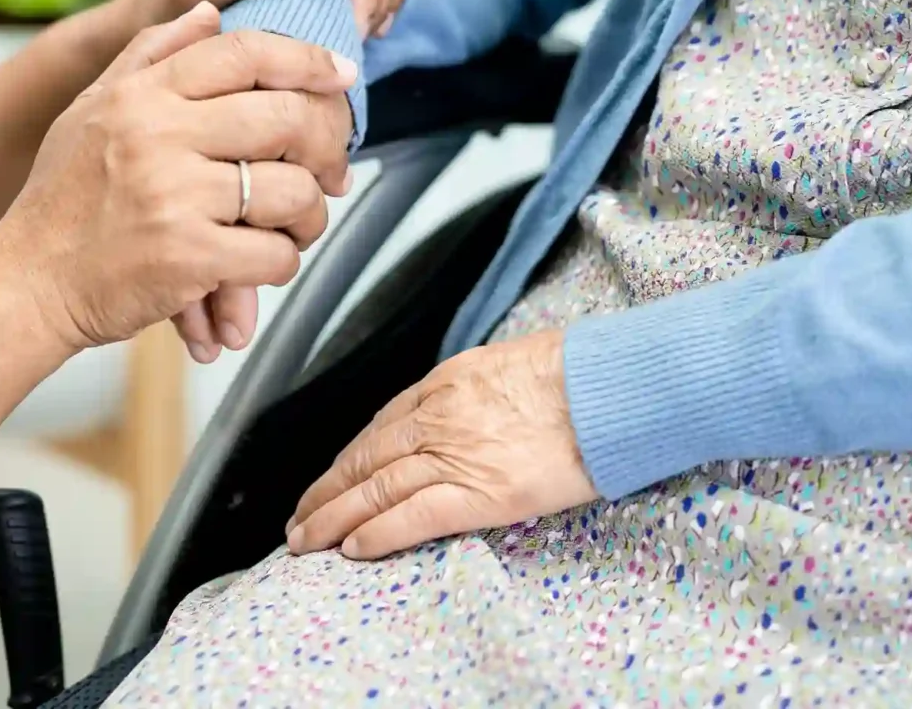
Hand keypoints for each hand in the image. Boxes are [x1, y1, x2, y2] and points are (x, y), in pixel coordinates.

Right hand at [0, 2, 356, 354]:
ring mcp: (175, 196)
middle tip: (332, 167)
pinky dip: (281, 262)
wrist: (25, 283)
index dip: (307, 59)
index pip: (245, 52)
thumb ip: (150, 55)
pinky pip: (275, 254)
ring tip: (297, 224)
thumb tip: (209, 12)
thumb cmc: (62, 199)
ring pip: (292, 191)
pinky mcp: (187, 257)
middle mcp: (159, 135)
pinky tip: (263, 263)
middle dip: (326, 143)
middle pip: (285, 116)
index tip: (342, 75)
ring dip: (310, 213)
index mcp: (142, 94)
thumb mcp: (92, 110)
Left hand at [285, 330, 596, 559]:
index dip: (351, 458)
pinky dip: (376, 533)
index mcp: (446, 383)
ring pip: (375, 488)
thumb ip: (476, 390)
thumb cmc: (578, 374)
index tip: (334, 478)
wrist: (611, 386)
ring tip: (307, 540)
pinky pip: (412, 516)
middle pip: (365, 458)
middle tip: (300, 517)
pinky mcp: (480, 492)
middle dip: (327, 490)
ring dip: (333, 517)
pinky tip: (352, 547)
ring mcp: (456, 454)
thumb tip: (472, 409)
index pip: (381, 426)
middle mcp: (439, 417)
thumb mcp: (511, 363)